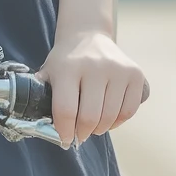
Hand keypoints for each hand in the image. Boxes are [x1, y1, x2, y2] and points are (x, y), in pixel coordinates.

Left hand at [39, 27, 149, 149]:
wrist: (88, 35)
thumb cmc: (66, 61)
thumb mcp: (48, 72)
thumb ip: (42, 97)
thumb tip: (40, 127)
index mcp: (69, 67)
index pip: (66, 110)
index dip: (65, 131)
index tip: (65, 139)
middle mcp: (95, 66)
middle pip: (90, 117)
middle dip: (83, 133)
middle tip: (79, 135)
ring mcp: (118, 69)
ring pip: (111, 117)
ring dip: (100, 129)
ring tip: (93, 126)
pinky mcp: (135, 74)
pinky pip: (129, 110)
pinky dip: (118, 121)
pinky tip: (109, 118)